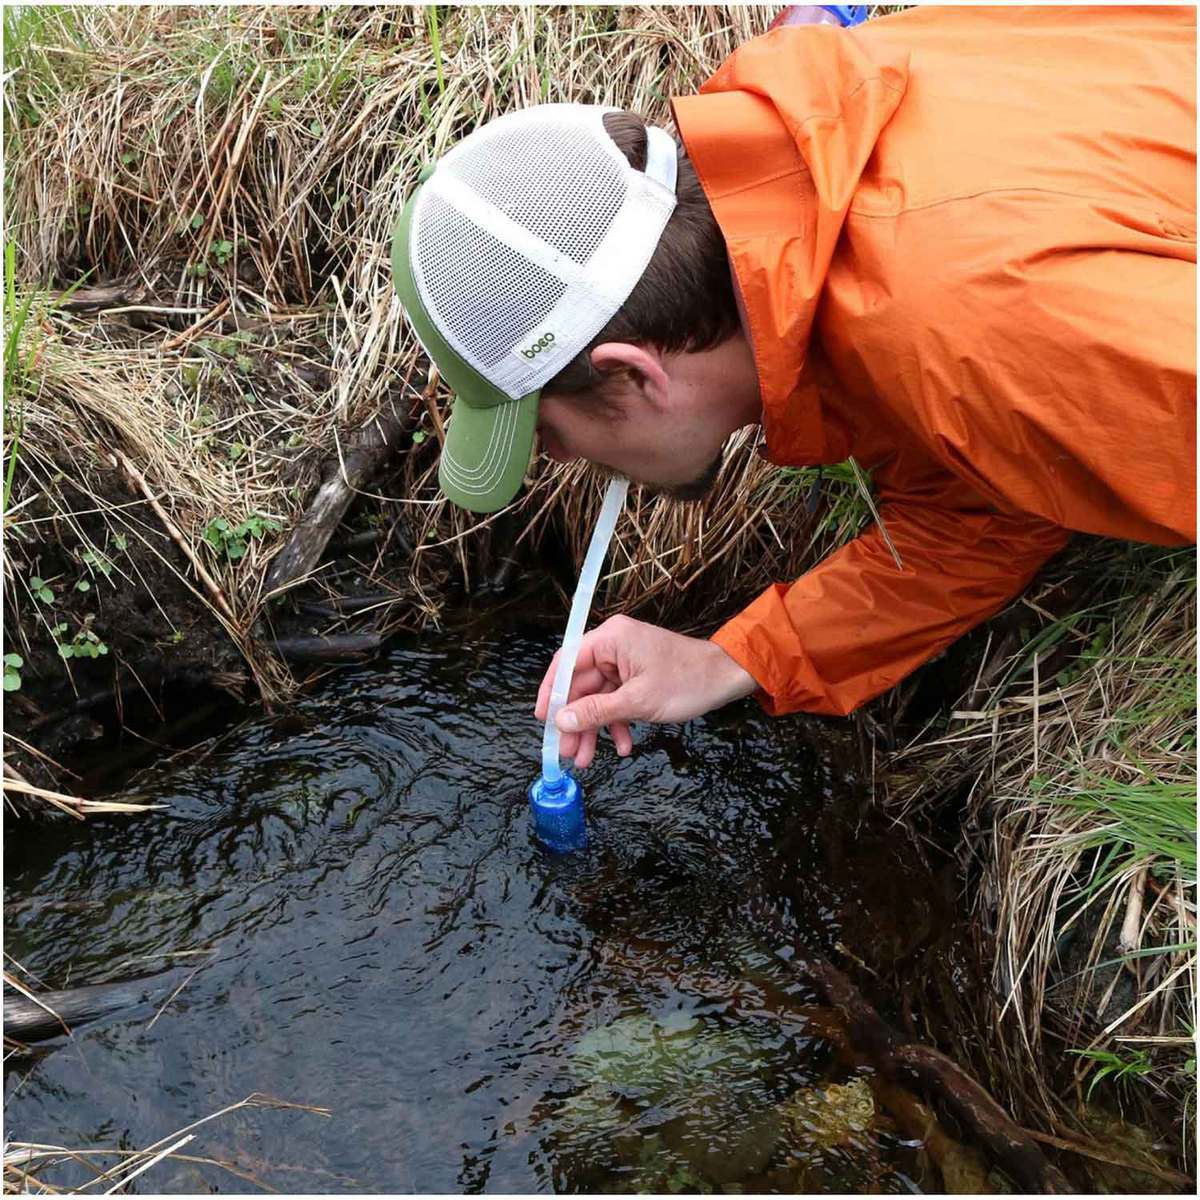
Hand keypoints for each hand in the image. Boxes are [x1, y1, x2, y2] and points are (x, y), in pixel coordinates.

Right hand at [533, 615, 757, 768]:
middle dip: (576, 721)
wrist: (726, 678)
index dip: (551, 693)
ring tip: (587, 759)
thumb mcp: (638, 701)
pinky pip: (616, 700)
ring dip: (594, 728)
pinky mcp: (636, 676)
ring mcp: (625, 662)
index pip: (566, 663)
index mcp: (610, 639)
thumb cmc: (688, 681)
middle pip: (580, 685)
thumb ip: (596, 711)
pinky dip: (617, 723)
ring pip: (597, 698)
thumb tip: (561, 721)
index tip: (543, 721)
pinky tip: (623, 745)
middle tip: (567, 752)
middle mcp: (613, 646)